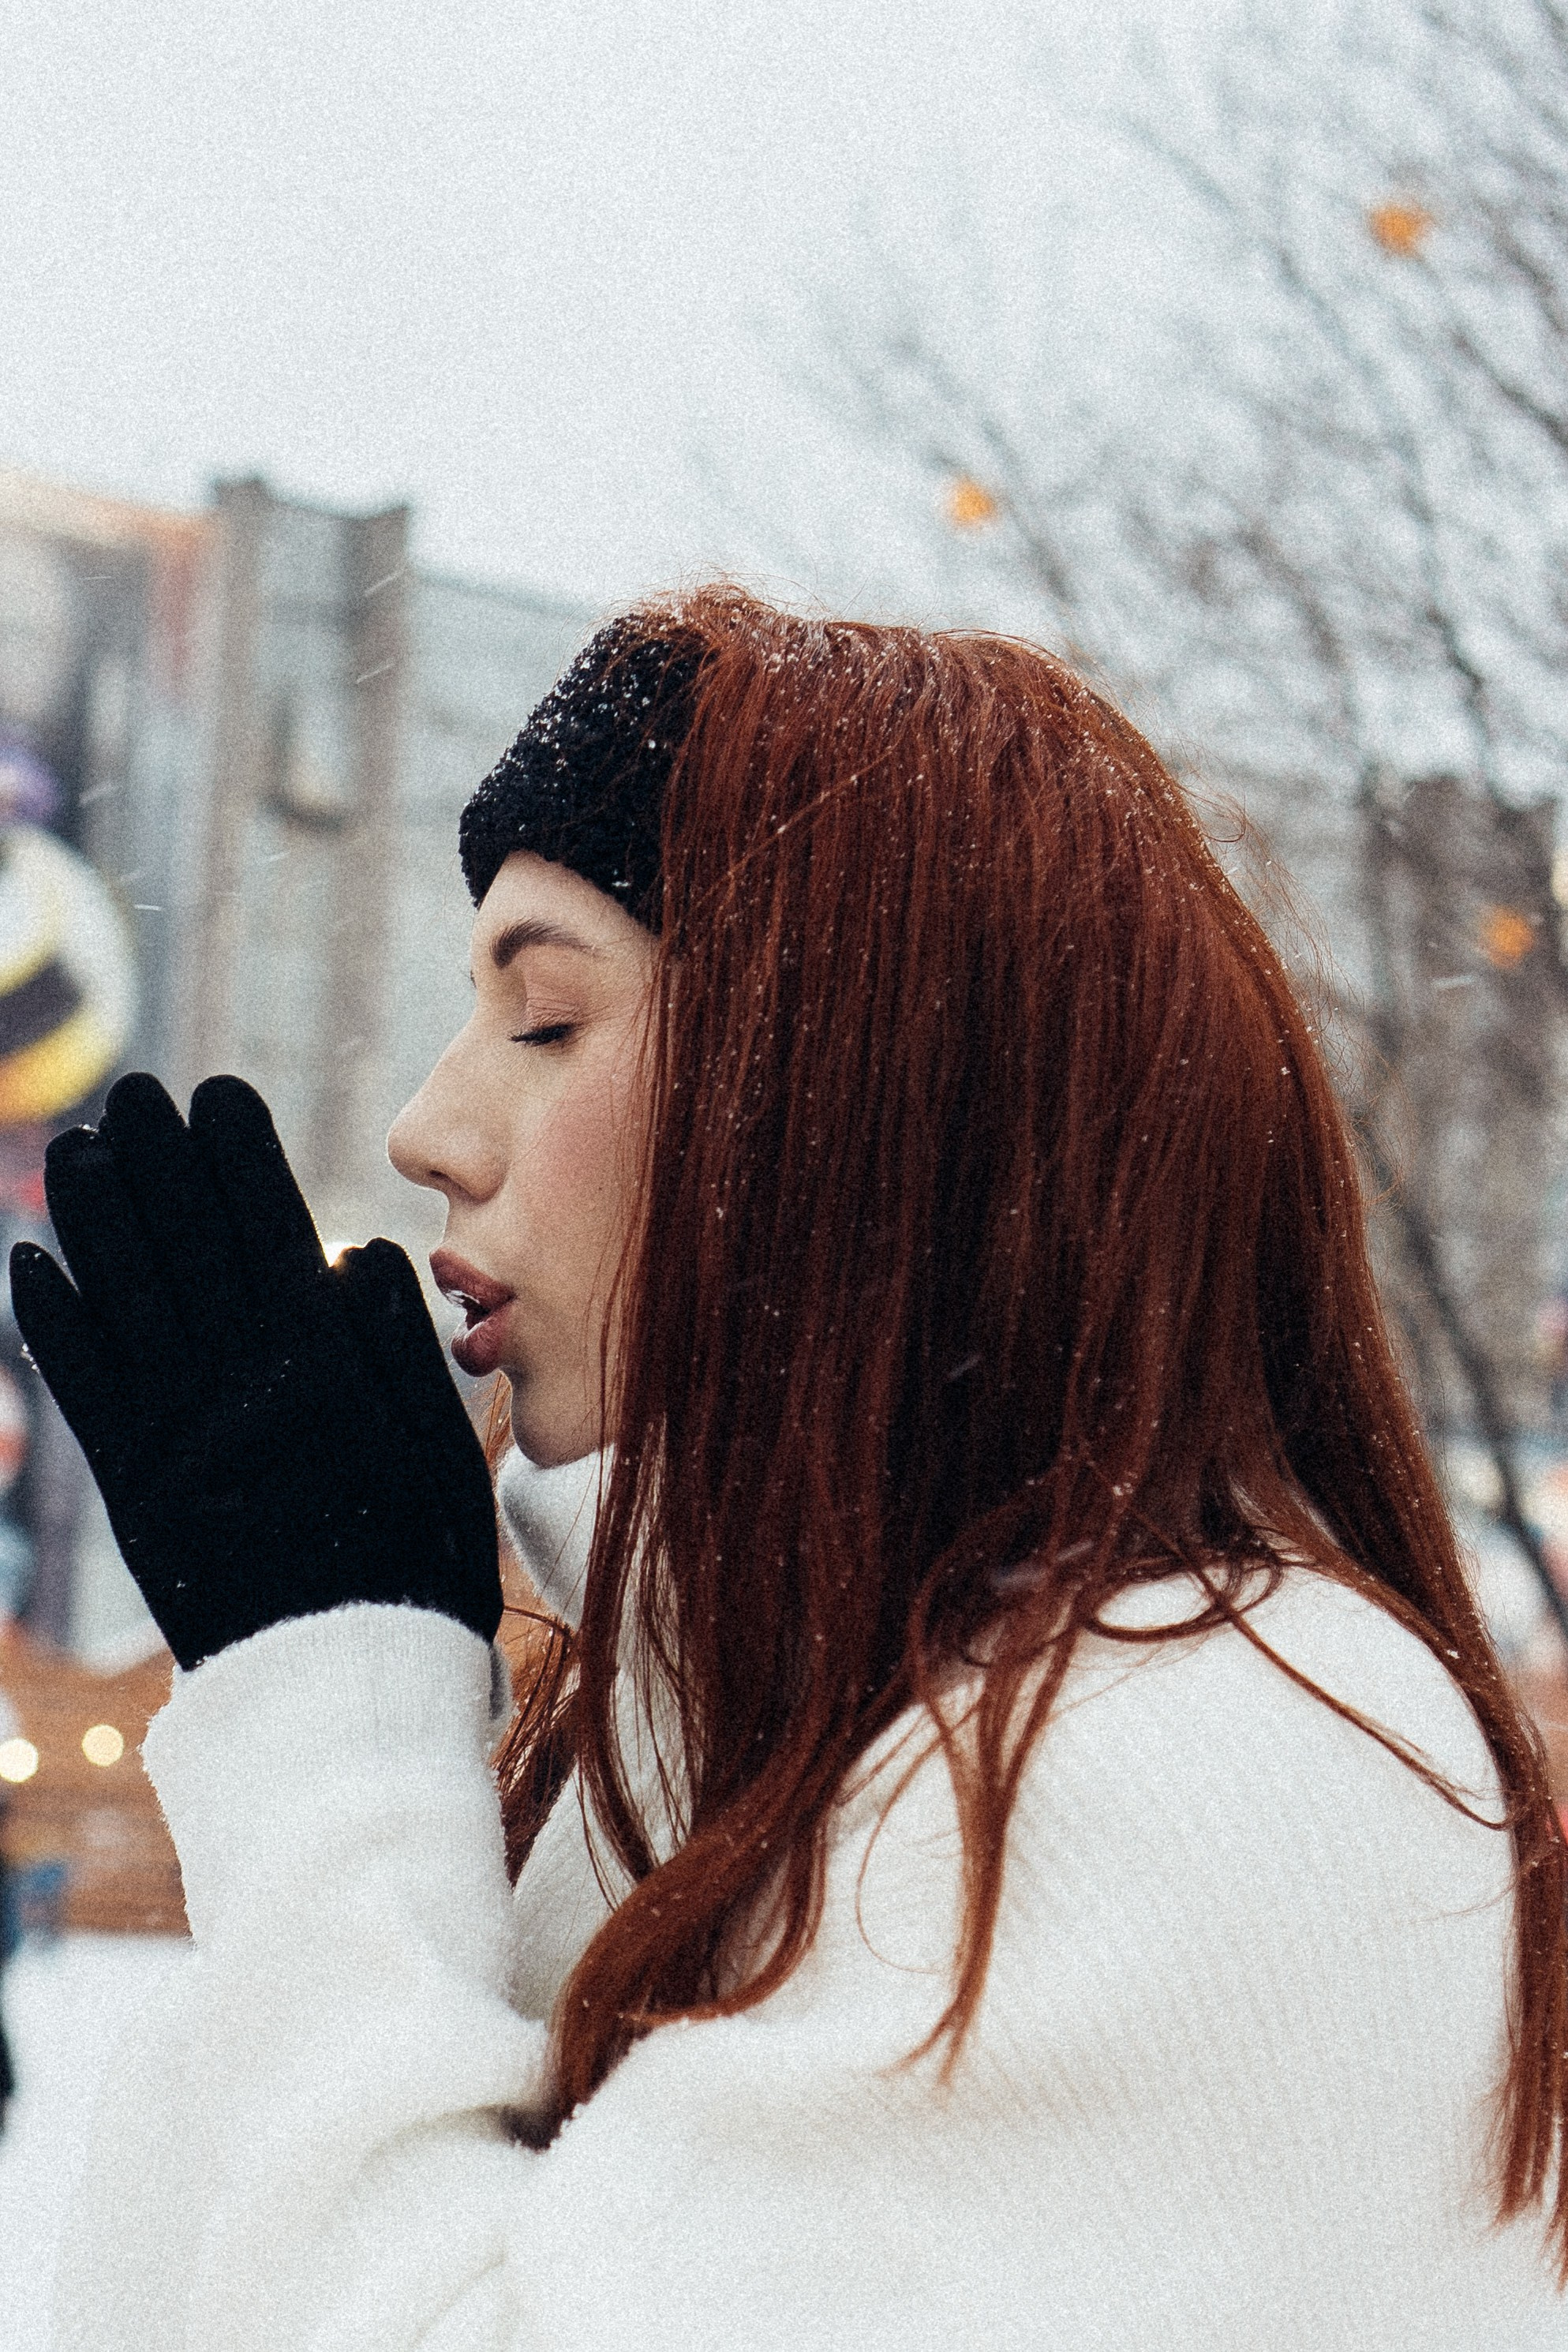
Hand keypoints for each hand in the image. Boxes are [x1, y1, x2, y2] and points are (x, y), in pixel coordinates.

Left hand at [8, 1073, 500, 1670]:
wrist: (344, 1695)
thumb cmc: (414, 1571)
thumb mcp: (442, 1452)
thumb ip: (394, 1347)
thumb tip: (347, 1249)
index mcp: (318, 1370)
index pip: (268, 1233)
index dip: (237, 1159)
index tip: (217, 1091)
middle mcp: (235, 1389)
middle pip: (186, 1250)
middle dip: (159, 1164)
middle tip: (134, 1092)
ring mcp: (175, 1438)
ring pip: (125, 1302)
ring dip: (96, 1222)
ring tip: (75, 1149)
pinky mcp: (133, 1492)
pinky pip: (83, 1392)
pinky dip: (54, 1326)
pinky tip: (30, 1266)